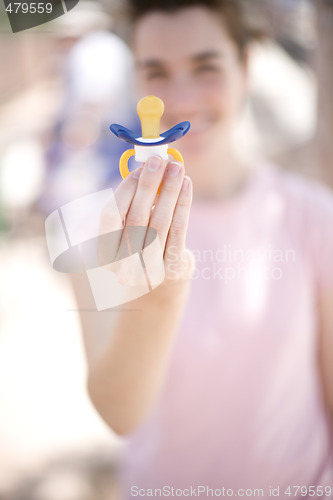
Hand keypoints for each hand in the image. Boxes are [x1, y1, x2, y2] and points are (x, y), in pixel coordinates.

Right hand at [98, 156, 194, 289]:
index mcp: (104, 253)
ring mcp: (148, 271)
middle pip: (137, 216)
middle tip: (159, 160)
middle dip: (149, 184)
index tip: (138, 168)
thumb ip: (131, 203)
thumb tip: (147, 168)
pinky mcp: (172, 270)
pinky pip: (178, 230)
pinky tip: (186, 185)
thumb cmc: (140, 246)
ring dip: (169, 190)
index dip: (125, 189)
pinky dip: (183, 204)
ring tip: (177, 167)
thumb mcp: (127, 230)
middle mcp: (122, 265)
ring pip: (160, 221)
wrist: (160, 284)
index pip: (110, 215)